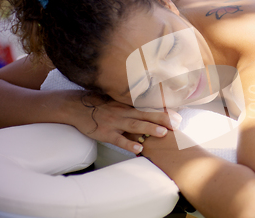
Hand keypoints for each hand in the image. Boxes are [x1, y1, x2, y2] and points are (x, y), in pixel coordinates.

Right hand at [61, 90, 181, 153]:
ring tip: (163, 133)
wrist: (76, 107)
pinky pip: (118, 139)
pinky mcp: (105, 133)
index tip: (178, 116)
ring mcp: (115, 123)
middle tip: (177, 124)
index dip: (163, 113)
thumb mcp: (117, 103)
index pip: (149, 109)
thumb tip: (148, 113)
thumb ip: (131, 108)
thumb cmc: (99, 106)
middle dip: (162, 120)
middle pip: (146, 116)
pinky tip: (138, 149)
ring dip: (149, 129)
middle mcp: (124, 113)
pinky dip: (128, 144)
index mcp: (128, 106)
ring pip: (135, 126)